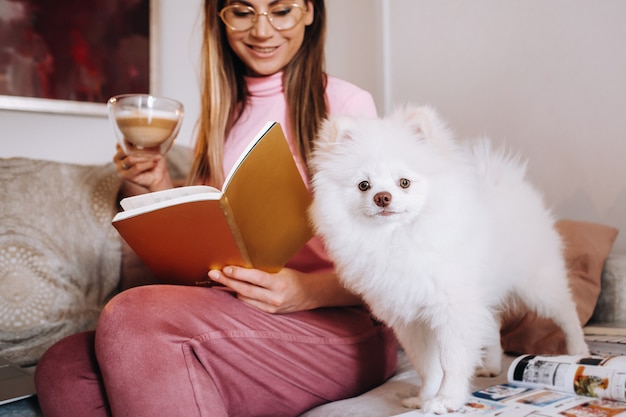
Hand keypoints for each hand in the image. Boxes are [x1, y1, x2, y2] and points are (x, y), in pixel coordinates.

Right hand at [113, 144, 173, 193]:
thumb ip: (148, 139)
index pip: (123, 140)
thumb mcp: (153, 146)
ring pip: (131, 158)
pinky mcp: (125, 175)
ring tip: (156, 158)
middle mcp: (118, 157)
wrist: (159, 175)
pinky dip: (146, 165)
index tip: (147, 141)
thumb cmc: (155, 160)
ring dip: (146, 158)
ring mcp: (120, 166)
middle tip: (156, 152)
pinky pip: (136, 167)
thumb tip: (149, 132)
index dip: (135, 140)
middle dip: (143, 150)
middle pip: (127, 149)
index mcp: (121, 147)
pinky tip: (153, 164)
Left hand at [207, 266, 361, 313]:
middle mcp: (274, 297)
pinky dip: (242, 296)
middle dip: (227, 281)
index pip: (255, 278)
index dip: (238, 273)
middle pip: (245, 290)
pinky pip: (249, 305)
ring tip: (221, 279)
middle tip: (213, 273)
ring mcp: (271, 307)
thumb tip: (241, 265)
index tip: (225, 268)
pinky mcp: (269, 313)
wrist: (310, 295)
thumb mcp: (281, 270)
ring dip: (233, 289)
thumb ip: (264, 270)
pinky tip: (235, 289)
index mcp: (279, 283)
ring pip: (244, 298)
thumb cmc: (294, 278)